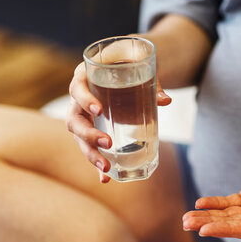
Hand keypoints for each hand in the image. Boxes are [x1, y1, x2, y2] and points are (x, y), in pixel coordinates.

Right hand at [67, 49, 170, 182]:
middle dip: (89, 135)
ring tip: (106, 169)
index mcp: (85, 77)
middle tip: (108, 142)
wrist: (125, 64)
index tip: (100, 109)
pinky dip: (98, 164)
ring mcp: (84, 116)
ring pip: (80, 138)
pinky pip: (91, 148)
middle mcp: (79, 99)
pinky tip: (106, 179)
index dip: (85, 99)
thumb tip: (165, 100)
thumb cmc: (129, 62)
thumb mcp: (140, 65)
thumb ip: (152, 81)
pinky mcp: (93, 129)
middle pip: (75, 120)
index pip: (77, 88)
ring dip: (91, 155)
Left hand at [182, 144, 240, 239]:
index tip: (205, 230)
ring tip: (187, 217)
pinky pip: (231, 202)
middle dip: (210, 224)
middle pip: (233, 225)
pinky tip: (201, 203)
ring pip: (229, 214)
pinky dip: (216, 203)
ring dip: (208, 216)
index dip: (225, 230)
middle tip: (187, 223)